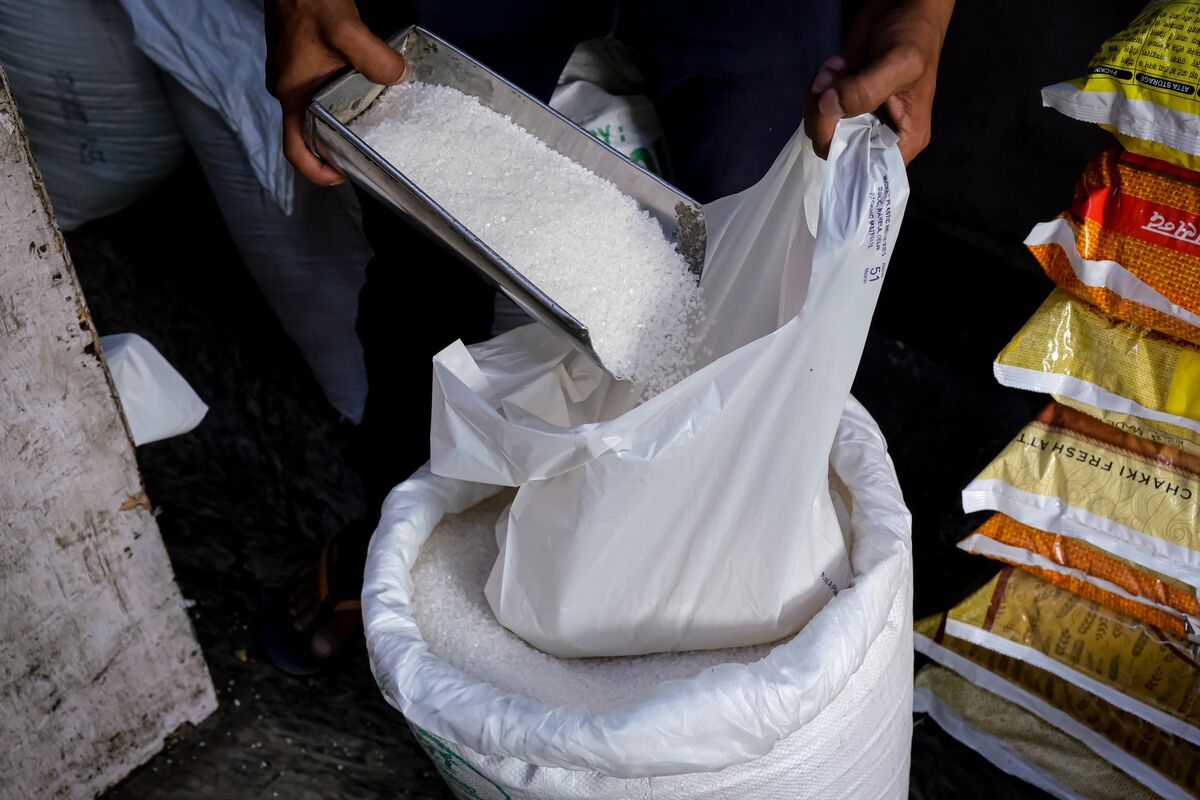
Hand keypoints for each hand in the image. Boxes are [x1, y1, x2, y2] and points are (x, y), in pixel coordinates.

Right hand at [266, 0, 406, 184]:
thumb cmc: (307, 0)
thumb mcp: (345, 28)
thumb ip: (374, 57)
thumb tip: (400, 78)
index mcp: (293, 94)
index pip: (295, 149)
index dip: (317, 171)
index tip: (343, 175)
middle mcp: (289, 91)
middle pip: (309, 136)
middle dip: (336, 149)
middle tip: (369, 152)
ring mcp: (294, 77)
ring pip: (316, 114)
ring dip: (341, 123)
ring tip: (374, 123)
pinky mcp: (302, 65)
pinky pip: (320, 92)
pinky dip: (340, 99)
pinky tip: (365, 92)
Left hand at [804, 0, 953, 164]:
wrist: (903, 5)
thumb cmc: (915, 36)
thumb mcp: (899, 63)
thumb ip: (865, 91)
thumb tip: (827, 108)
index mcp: (902, 140)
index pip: (865, 173)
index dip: (842, 161)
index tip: (832, 130)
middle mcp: (878, 135)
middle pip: (834, 151)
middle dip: (824, 119)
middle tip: (832, 82)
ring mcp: (857, 117)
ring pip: (820, 128)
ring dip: (819, 97)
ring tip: (837, 68)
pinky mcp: (842, 99)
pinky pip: (817, 107)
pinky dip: (819, 86)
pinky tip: (836, 65)